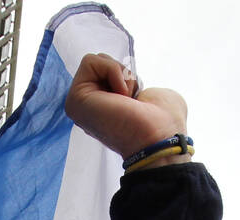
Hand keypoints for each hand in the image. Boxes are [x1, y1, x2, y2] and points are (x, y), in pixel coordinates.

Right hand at [63, 53, 189, 164]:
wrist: (160, 139)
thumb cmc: (163, 123)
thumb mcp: (152, 95)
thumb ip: (135, 87)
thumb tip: (126, 87)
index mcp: (104, 111)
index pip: (109, 71)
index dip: (127, 77)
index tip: (136, 101)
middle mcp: (89, 109)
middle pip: (101, 63)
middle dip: (122, 73)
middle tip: (130, 99)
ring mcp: (79, 105)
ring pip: (95, 61)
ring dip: (120, 75)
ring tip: (126, 100)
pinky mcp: (75, 99)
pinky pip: (90, 62)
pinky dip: (113, 71)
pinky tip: (121, 97)